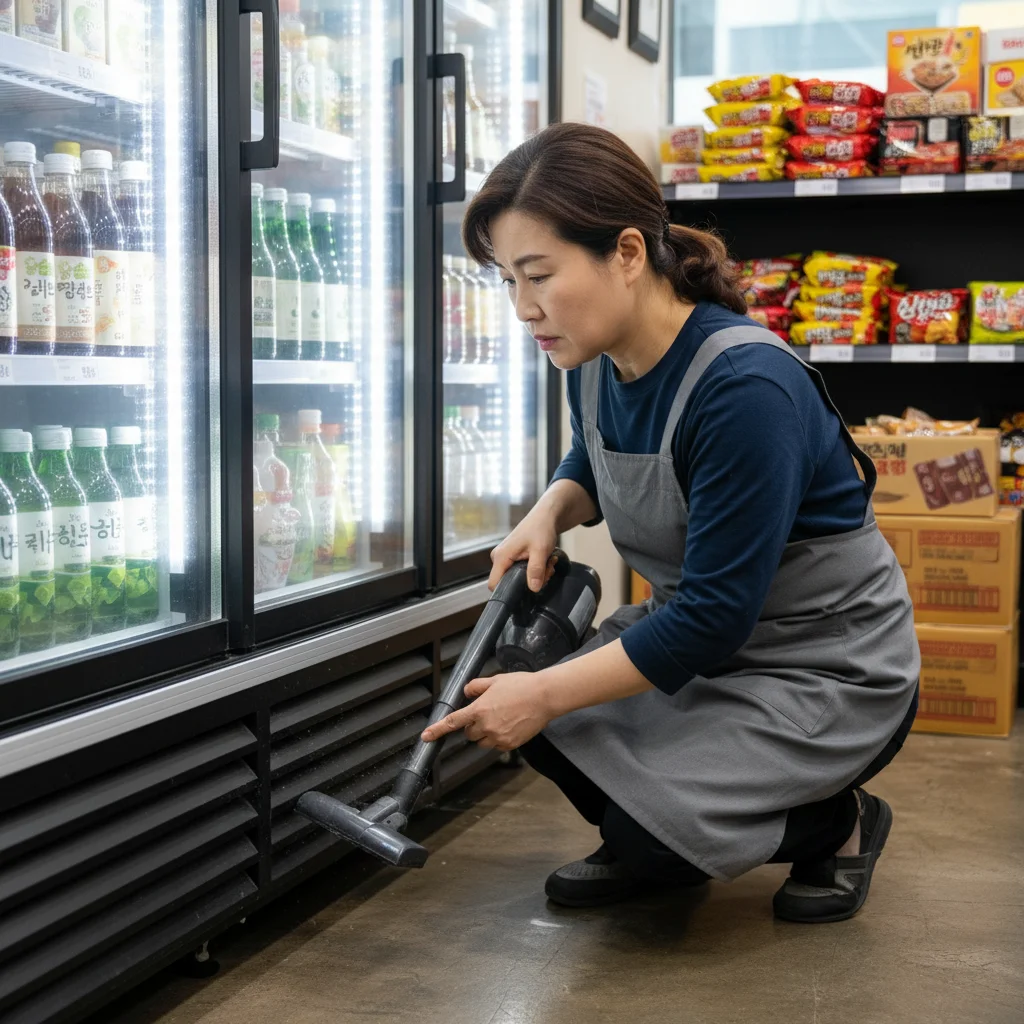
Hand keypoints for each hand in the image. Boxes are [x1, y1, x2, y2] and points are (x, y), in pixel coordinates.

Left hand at [420, 673, 552, 750]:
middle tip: (488, 714)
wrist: (544, 697)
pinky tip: (510, 725)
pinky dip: (499, 738)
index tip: (426, 737)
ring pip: (482, 742)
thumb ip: (476, 687)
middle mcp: (486, 726)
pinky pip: (497, 746)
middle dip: (474, 726)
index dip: (437, 730)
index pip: (452, 722)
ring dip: (485, 734)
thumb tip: (467, 692)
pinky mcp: (509, 745)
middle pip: (469, 734)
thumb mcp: (495, 680)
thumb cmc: (522, 686)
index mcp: (479, 709)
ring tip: (501, 719)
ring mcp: (498, 737)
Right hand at [489, 514, 558, 592]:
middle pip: (509, 582)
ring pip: (518, 577)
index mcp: (501, 557)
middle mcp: (499, 558)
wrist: (546, 517)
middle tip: (547, 570)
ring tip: (548, 563)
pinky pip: (521, 571)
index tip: (528, 588)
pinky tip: (545, 561)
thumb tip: (533, 589)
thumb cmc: (540, 528)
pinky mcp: (512, 557)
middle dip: (530, 580)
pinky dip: (534, 569)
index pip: (494, 584)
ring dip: (536, 574)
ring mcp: (506, 557)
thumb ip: (535, 570)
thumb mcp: (540, 550)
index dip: (508, 592)